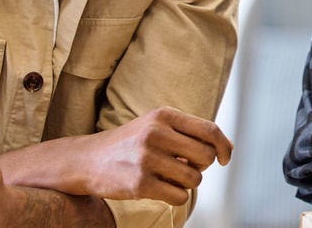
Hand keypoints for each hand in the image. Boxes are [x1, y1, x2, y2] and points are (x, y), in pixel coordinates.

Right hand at [74, 106, 232, 204]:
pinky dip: (176, 196)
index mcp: (164, 115)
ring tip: (169, 177)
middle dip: (202, 166)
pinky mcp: (140, 184)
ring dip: (187, 182)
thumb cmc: (131, 144)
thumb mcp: (156, 125)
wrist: (87, 160)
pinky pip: (180, 196)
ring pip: (195, 178)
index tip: (224, 158)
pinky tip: (161, 188)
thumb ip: (188, 132)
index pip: (210, 130)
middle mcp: (156, 133)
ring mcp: (147, 158)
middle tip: (187, 167)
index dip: (224, 146)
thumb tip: (224, 149)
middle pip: (206, 155)